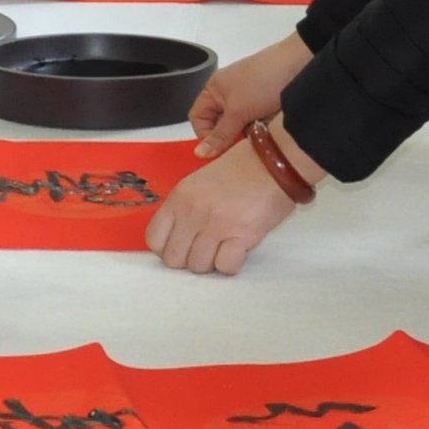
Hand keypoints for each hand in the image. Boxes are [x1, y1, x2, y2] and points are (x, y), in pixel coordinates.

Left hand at [148, 137, 304, 276]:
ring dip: (212, 262)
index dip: (167, 248)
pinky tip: (239, 250)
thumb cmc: (241, 169)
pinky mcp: (240, 236)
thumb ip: (185, 207)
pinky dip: (232, 264)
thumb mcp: (199, 182)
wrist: (275, 161)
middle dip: (189, 258)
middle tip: (206, 248)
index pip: (154, 239)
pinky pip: (225, 267)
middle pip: (174, 259)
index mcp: (179, 198)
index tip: (182, 245)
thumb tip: (180, 236)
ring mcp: (215, 226)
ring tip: (225, 246)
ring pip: (199, 267)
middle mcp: (192, 213)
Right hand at [188, 33, 310, 153]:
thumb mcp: (237, 111)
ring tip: (258, 134)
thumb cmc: (264, 80)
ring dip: (247, 135)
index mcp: (214, 90)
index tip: (218, 149)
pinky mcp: (265, 108)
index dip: (205, 135)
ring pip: (239, 129)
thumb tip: (200, 154)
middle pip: (219, 126)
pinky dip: (261, 131)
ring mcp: (248, 102)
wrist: (301, 65)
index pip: (198, 118)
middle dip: (229, 137)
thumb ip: (220, 135)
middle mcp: (228, 95)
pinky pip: (256, 127)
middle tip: (240, 145)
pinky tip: (269, 131)